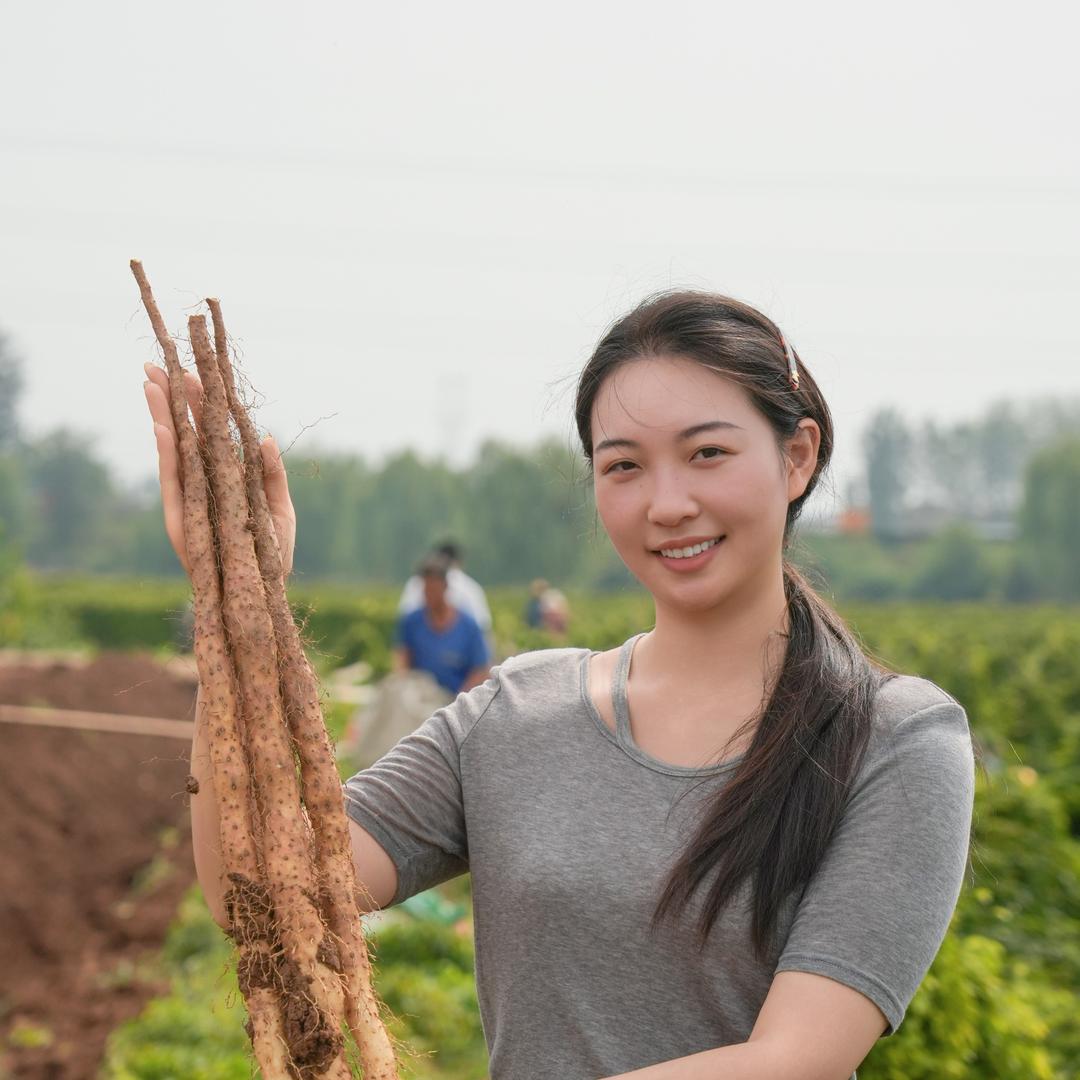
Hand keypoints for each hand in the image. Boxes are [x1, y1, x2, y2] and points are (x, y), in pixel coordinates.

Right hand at [142, 362, 296, 576]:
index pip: (210, 432)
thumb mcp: (279, 509)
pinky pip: (175, 482)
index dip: (200, 402)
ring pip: (175, 450)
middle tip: (154, 364)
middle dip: (171, 399)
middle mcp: (204, 484)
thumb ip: (272, 474)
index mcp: (226, 478)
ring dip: (163, 416)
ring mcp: (192, 499)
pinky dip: (168, 455)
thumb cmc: (272, 553)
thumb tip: (267, 437)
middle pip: (185, 432)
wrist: (264, 594)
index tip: (191, 370)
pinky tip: (163, 428)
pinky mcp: (184, 519)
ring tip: (152, 384)